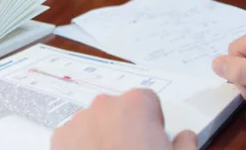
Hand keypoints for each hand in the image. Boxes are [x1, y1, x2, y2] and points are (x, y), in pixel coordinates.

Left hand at [51, 89, 196, 149]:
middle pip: (118, 111)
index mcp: (136, 105)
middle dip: (126, 128)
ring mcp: (78, 121)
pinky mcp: (59, 139)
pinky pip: (74, 139)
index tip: (154, 142)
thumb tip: (186, 137)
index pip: (148, 101)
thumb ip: (186, 144)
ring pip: (94, 123)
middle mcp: (104, 106)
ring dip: (103, 138)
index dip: (153, 123)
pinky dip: (81, 149)